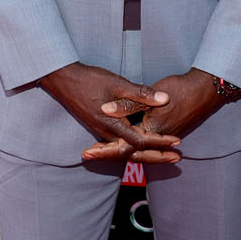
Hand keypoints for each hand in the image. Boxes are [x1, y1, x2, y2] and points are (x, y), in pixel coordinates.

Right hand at [39, 62, 181, 163]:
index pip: (141, 140)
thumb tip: (164, 99)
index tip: (177, 142)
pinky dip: (132, 148)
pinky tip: (140, 145)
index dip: (161, 142)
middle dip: (156, 156)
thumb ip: (142, 94)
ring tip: (164, 155)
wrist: (63, 80)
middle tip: (176, 159)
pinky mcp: (98, 127)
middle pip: (135, 152)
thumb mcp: (118, 84)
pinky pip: (118, 145)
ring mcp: (101, 131)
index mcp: (113, 124)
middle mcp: (107, 133)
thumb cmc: (90, 80)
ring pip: (126, 150)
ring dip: (146, 153)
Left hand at [84, 68, 227, 162]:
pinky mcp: (167, 130)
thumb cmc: (179, 91)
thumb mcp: (148, 96)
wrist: (205, 90)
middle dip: (107, 154)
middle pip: (128, 153)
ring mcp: (163, 136)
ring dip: (118, 150)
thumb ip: (127, 105)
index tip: (87, 152)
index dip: (103, 150)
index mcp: (150, 132)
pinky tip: (123, 140)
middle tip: (88, 155)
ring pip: (137, 150)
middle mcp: (156, 138)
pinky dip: (131, 145)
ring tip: (101, 149)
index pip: (122, 148)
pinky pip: (145, 144)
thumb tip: (105, 109)